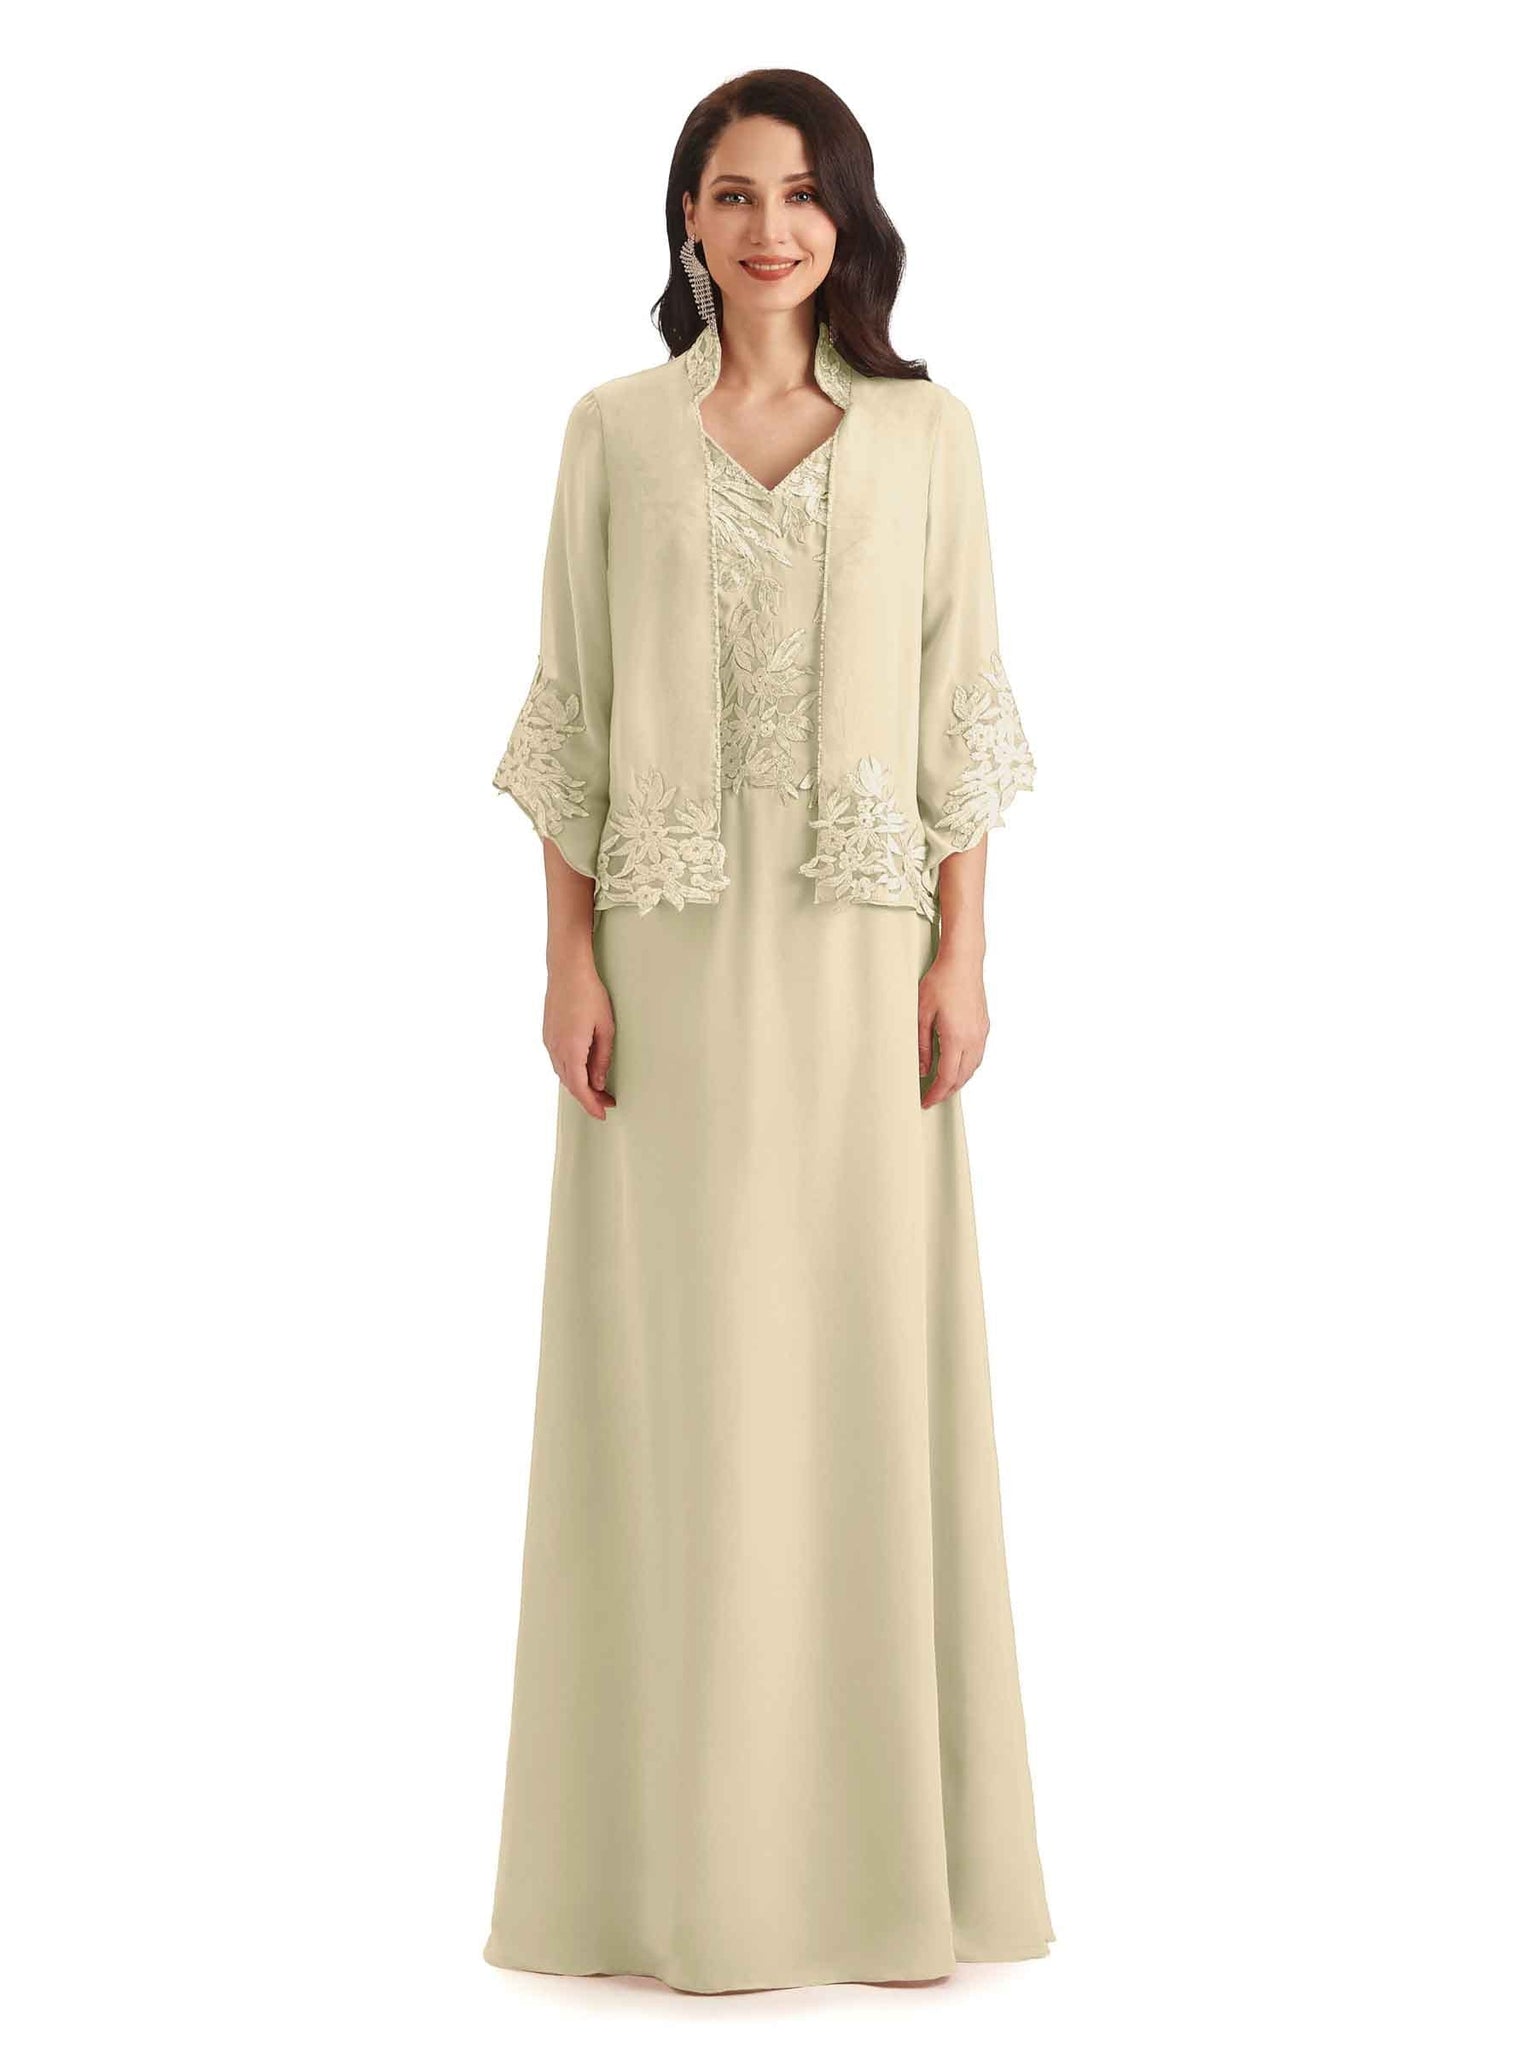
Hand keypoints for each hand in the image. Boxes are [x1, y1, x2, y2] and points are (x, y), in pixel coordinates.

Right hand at [543, 954, 616, 1118]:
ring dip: (579, 1084)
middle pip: (570, 1083)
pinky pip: (558, 1061)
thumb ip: (602, 1058)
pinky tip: (582, 1070)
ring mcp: (549, 1041)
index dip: (591, 1104)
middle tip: (607, 1102)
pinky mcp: (548, 1034)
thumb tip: (599, 1082)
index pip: (580, 1087)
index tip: (601, 1114)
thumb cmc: (589, 994)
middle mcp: (556, 1048)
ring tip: (598, 1088)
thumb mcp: (606, 1028)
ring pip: (563, 1073)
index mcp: (571, 1049)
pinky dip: (570, 1072)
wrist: (567, 970)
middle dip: (588, 1097)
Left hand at [918, 950, 989, 1105]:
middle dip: (947, 1092)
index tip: (925, 1102)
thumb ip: (921, 1046)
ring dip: (958, 1081)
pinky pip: (977, 1055)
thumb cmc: (940, 983)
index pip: (947, 1077)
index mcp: (956, 1038)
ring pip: (972, 1068)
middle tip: (932, 1098)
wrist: (963, 962)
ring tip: (943, 1087)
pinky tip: (956, 1066)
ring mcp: (981, 1033)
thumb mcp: (921, 1015)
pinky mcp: (984, 1026)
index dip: (936, 1094)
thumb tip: (922, 1070)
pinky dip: (966, 1067)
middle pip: (962, 1077)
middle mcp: (973, 1039)